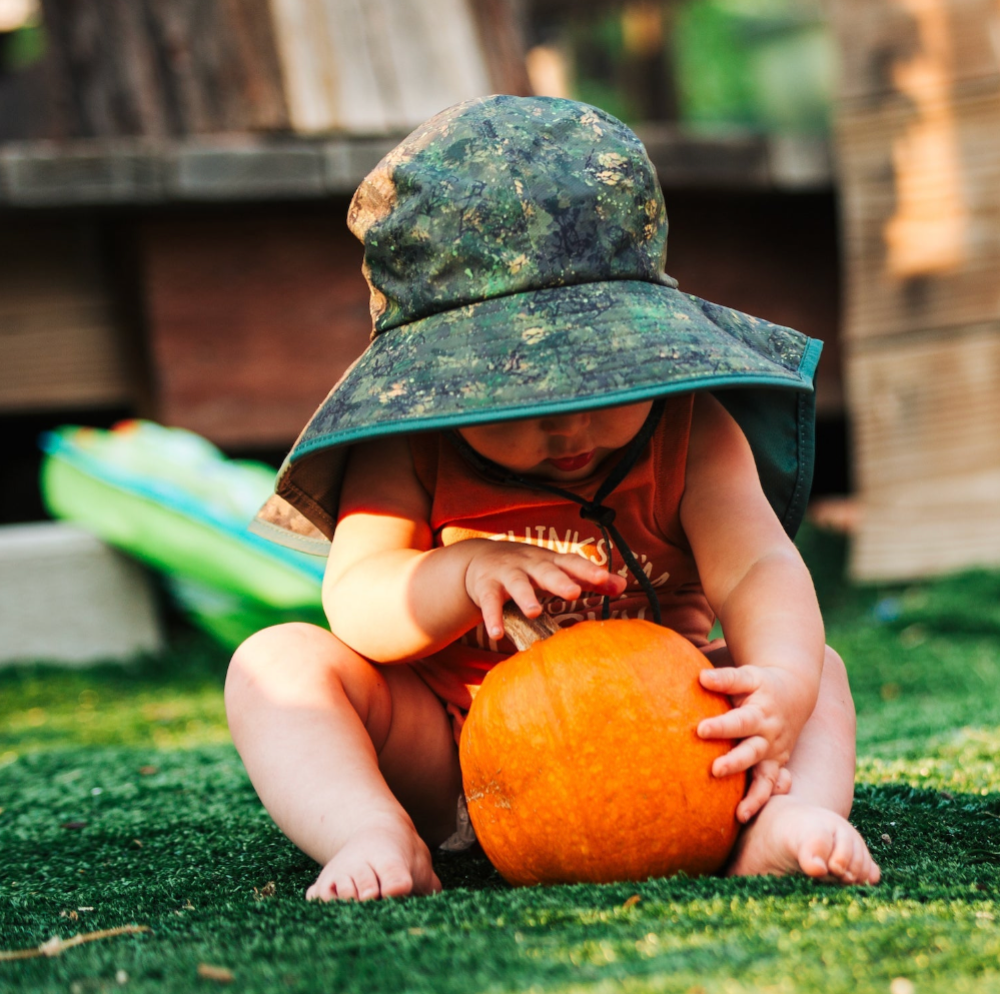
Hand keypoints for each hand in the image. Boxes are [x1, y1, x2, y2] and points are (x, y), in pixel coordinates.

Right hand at [464, 541, 625, 640]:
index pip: (571, 563)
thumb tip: (623, 586)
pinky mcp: (486, 587)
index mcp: (550, 561)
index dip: (588, 570)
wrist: (480, 558)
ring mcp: (506, 574)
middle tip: (574, 593)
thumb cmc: (529, 568)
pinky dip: (492, 617)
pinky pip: (489, 602)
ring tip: (535, 612)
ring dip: (526, 597)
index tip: (606, 580)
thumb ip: (587, 579)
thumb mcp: (556, 569)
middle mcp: (529, 564)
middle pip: (546, 570)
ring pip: (516, 583)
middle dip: (559, 581)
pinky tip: (497, 634)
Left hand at [696, 664, 810, 820]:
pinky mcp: (776, 766)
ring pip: (766, 778)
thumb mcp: (748, 677)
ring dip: (754, 796)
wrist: (795, 694)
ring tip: (740, 813)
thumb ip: (726, 679)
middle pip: (751, 752)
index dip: (721, 726)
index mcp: (761, 714)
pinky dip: (761, 801)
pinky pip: (771, 787)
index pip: (739, 721)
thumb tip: (701, 677)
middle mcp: (769, 737)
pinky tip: (744, 817)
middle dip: (734, 762)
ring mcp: (774, 755)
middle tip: (714, 770)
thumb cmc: (763, 685)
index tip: (700, 729)